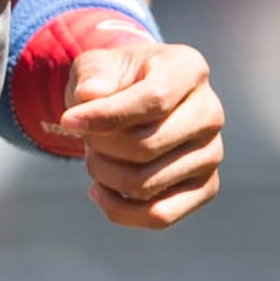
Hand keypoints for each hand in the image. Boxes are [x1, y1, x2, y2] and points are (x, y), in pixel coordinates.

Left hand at [56, 43, 223, 229]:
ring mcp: (212, 153)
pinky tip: (99, 190)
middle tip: (84, 137)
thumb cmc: (115, 79)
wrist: (133, 99)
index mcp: (189, 70)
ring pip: (146, 184)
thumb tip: (89, 97)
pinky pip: (160, 216)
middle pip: (146, 146)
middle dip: (100, 146)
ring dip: (104, 175)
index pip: (153, 100)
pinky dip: (119, 210)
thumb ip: (92, 76)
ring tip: (94, 156)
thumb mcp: (97, 64)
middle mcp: (210, 112)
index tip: (68, 121)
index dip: (106, 115)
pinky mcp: (206, 186)